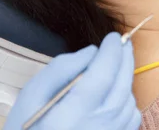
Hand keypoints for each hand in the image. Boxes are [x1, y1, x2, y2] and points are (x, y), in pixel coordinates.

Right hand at [4, 33, 140, 129]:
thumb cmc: (26, 128)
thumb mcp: (32, 94)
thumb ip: (61, 68)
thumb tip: (92, 51)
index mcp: (74, 114)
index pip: (104, 73)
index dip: (112, 51)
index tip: (113, 37)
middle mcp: (98, 127)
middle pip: (123, 84)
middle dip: (125, 58)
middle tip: (122, 43)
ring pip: (129, 100)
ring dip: (125, 79)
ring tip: (113, 68)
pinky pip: (132, 118)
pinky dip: (127, 100)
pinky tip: (113, 94)